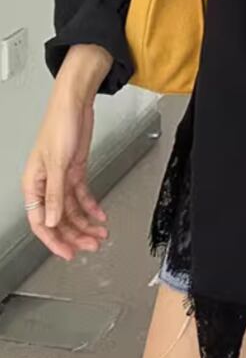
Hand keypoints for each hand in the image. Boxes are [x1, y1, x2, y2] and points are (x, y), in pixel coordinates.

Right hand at [21, 45, 110, 259]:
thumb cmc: (60, 125)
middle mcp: (46, 184)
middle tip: (91, 246)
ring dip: (86, 222)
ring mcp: (61, 178)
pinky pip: (82, 195)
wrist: (75, 104)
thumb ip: (56, 194)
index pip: (41, 221)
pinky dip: (92, 206)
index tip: (68, 252)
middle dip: (75, 234)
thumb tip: (53, 220)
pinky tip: (100, 216)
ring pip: (72, 209)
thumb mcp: (58, 162)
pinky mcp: (74, 170)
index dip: (54, 240)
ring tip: (100, 234)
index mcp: (33, 184)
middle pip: (59, 218)